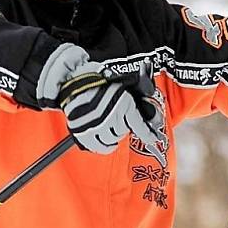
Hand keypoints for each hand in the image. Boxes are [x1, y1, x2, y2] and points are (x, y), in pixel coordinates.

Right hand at [38, 45, 167, 159]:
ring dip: (113, 135)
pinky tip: (105, 142)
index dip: (148, 134)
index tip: (153, 138)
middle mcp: (112, 117)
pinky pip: (99, 147)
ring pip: (112, 140)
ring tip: (109, 127)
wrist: (74, 80)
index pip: (140, 126)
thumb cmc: (97, 80)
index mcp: (124, 104)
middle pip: (124, 132)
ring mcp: (98, 127)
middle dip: (123, 126)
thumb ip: (135, 99)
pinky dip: (103, 146)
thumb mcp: (123, 86)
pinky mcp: (85, 133)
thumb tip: (147, 114)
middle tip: (117, 118)